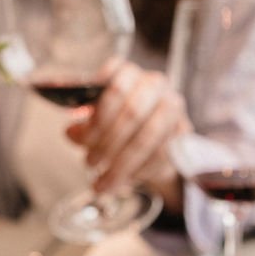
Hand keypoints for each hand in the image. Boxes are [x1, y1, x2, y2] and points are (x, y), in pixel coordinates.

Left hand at [67, 62, 190, 204]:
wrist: (153, 135)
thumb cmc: (116, 123)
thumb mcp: (95, 122)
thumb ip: (83, 127)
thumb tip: (72, 133)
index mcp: (126, 73)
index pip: (115, 83)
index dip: (98, 111)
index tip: (80, 135)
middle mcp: (153, 84)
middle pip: (131, 112)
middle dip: (107, 143)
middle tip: (89, 163)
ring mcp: (172, 106)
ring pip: (147, 137)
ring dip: (121, 165)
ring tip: (102, 183)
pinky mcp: (183, 131)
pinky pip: (161, 155)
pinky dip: (139, 172)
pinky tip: (123, 182)